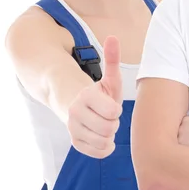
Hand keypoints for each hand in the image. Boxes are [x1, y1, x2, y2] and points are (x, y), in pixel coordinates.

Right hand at [67, 36, 122, 157]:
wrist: (74, 106)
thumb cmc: (98, 92)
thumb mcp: (109, 77)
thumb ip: (112, 59)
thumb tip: (113, 36)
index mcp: (86, 96)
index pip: (113, 112)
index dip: (116, 109)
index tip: (111, 104)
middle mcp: (74, 113)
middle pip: (109, 128)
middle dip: (113, 123)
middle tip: (108, 116)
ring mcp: (73, 130)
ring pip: (104, 142)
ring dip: (109, 135)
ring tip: (104, 124)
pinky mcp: (75, 143)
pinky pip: (98, 153)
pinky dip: (105, 147)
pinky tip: (102, 136)